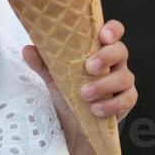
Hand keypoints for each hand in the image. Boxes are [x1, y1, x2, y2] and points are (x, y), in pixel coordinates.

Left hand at [22, 18, 136, 150]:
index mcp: (100, 49)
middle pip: (121, 51)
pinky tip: (95, 109)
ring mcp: (123, 81)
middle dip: (106, 57)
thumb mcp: (54, 77)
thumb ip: (42, 63)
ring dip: (104, 85)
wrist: (74, 124)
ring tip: (84, 94)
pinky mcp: (126, 101)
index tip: (102, 36)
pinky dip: (111, 105)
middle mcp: (115, 62)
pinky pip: (126, 100)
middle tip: (88, 68)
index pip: (113, 31)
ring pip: (123, 77)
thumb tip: (28, 49)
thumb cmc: (69, 92)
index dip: (112, 30)